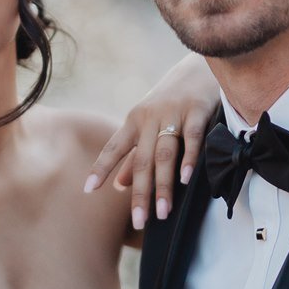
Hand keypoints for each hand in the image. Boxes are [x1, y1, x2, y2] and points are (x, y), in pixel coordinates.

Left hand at [84, 53, 216, 227]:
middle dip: (139, 193)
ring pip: (164, 154)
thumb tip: (118, 186)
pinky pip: (192, 139)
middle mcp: (150, 118)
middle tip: (139, 221)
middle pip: (141, 160)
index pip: (113, 148)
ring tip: (162, 212)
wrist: (200, 67)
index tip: (88, 190)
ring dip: (163, 185)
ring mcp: (173, 114)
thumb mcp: (148, 124)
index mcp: (134, 121)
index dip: (101, 169)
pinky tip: (186, 180)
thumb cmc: (171, 101)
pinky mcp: (197, 111)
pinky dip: (189, 160)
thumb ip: (134, 155)